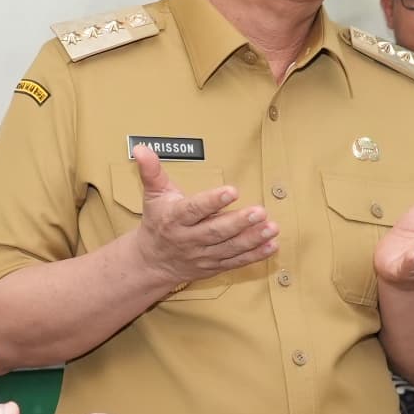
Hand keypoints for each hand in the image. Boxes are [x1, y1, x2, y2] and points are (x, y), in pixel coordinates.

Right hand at [126, 147, 279, 285]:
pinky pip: (236, 262)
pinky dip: (255, 255)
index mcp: (174, 219)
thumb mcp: (153, 195)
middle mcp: (189, 239)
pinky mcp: (214, 266)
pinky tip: (272, 245)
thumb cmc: (158, 222)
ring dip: (252, 239)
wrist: (153, 262)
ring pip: (229, 248)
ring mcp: (203, 255)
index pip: (194, 210)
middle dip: (239, 222)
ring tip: (272, 227)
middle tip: (260, 211)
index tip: (232, 191)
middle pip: (215, 231)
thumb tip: (141, 148)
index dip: (212, 201)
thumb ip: (151, 171)